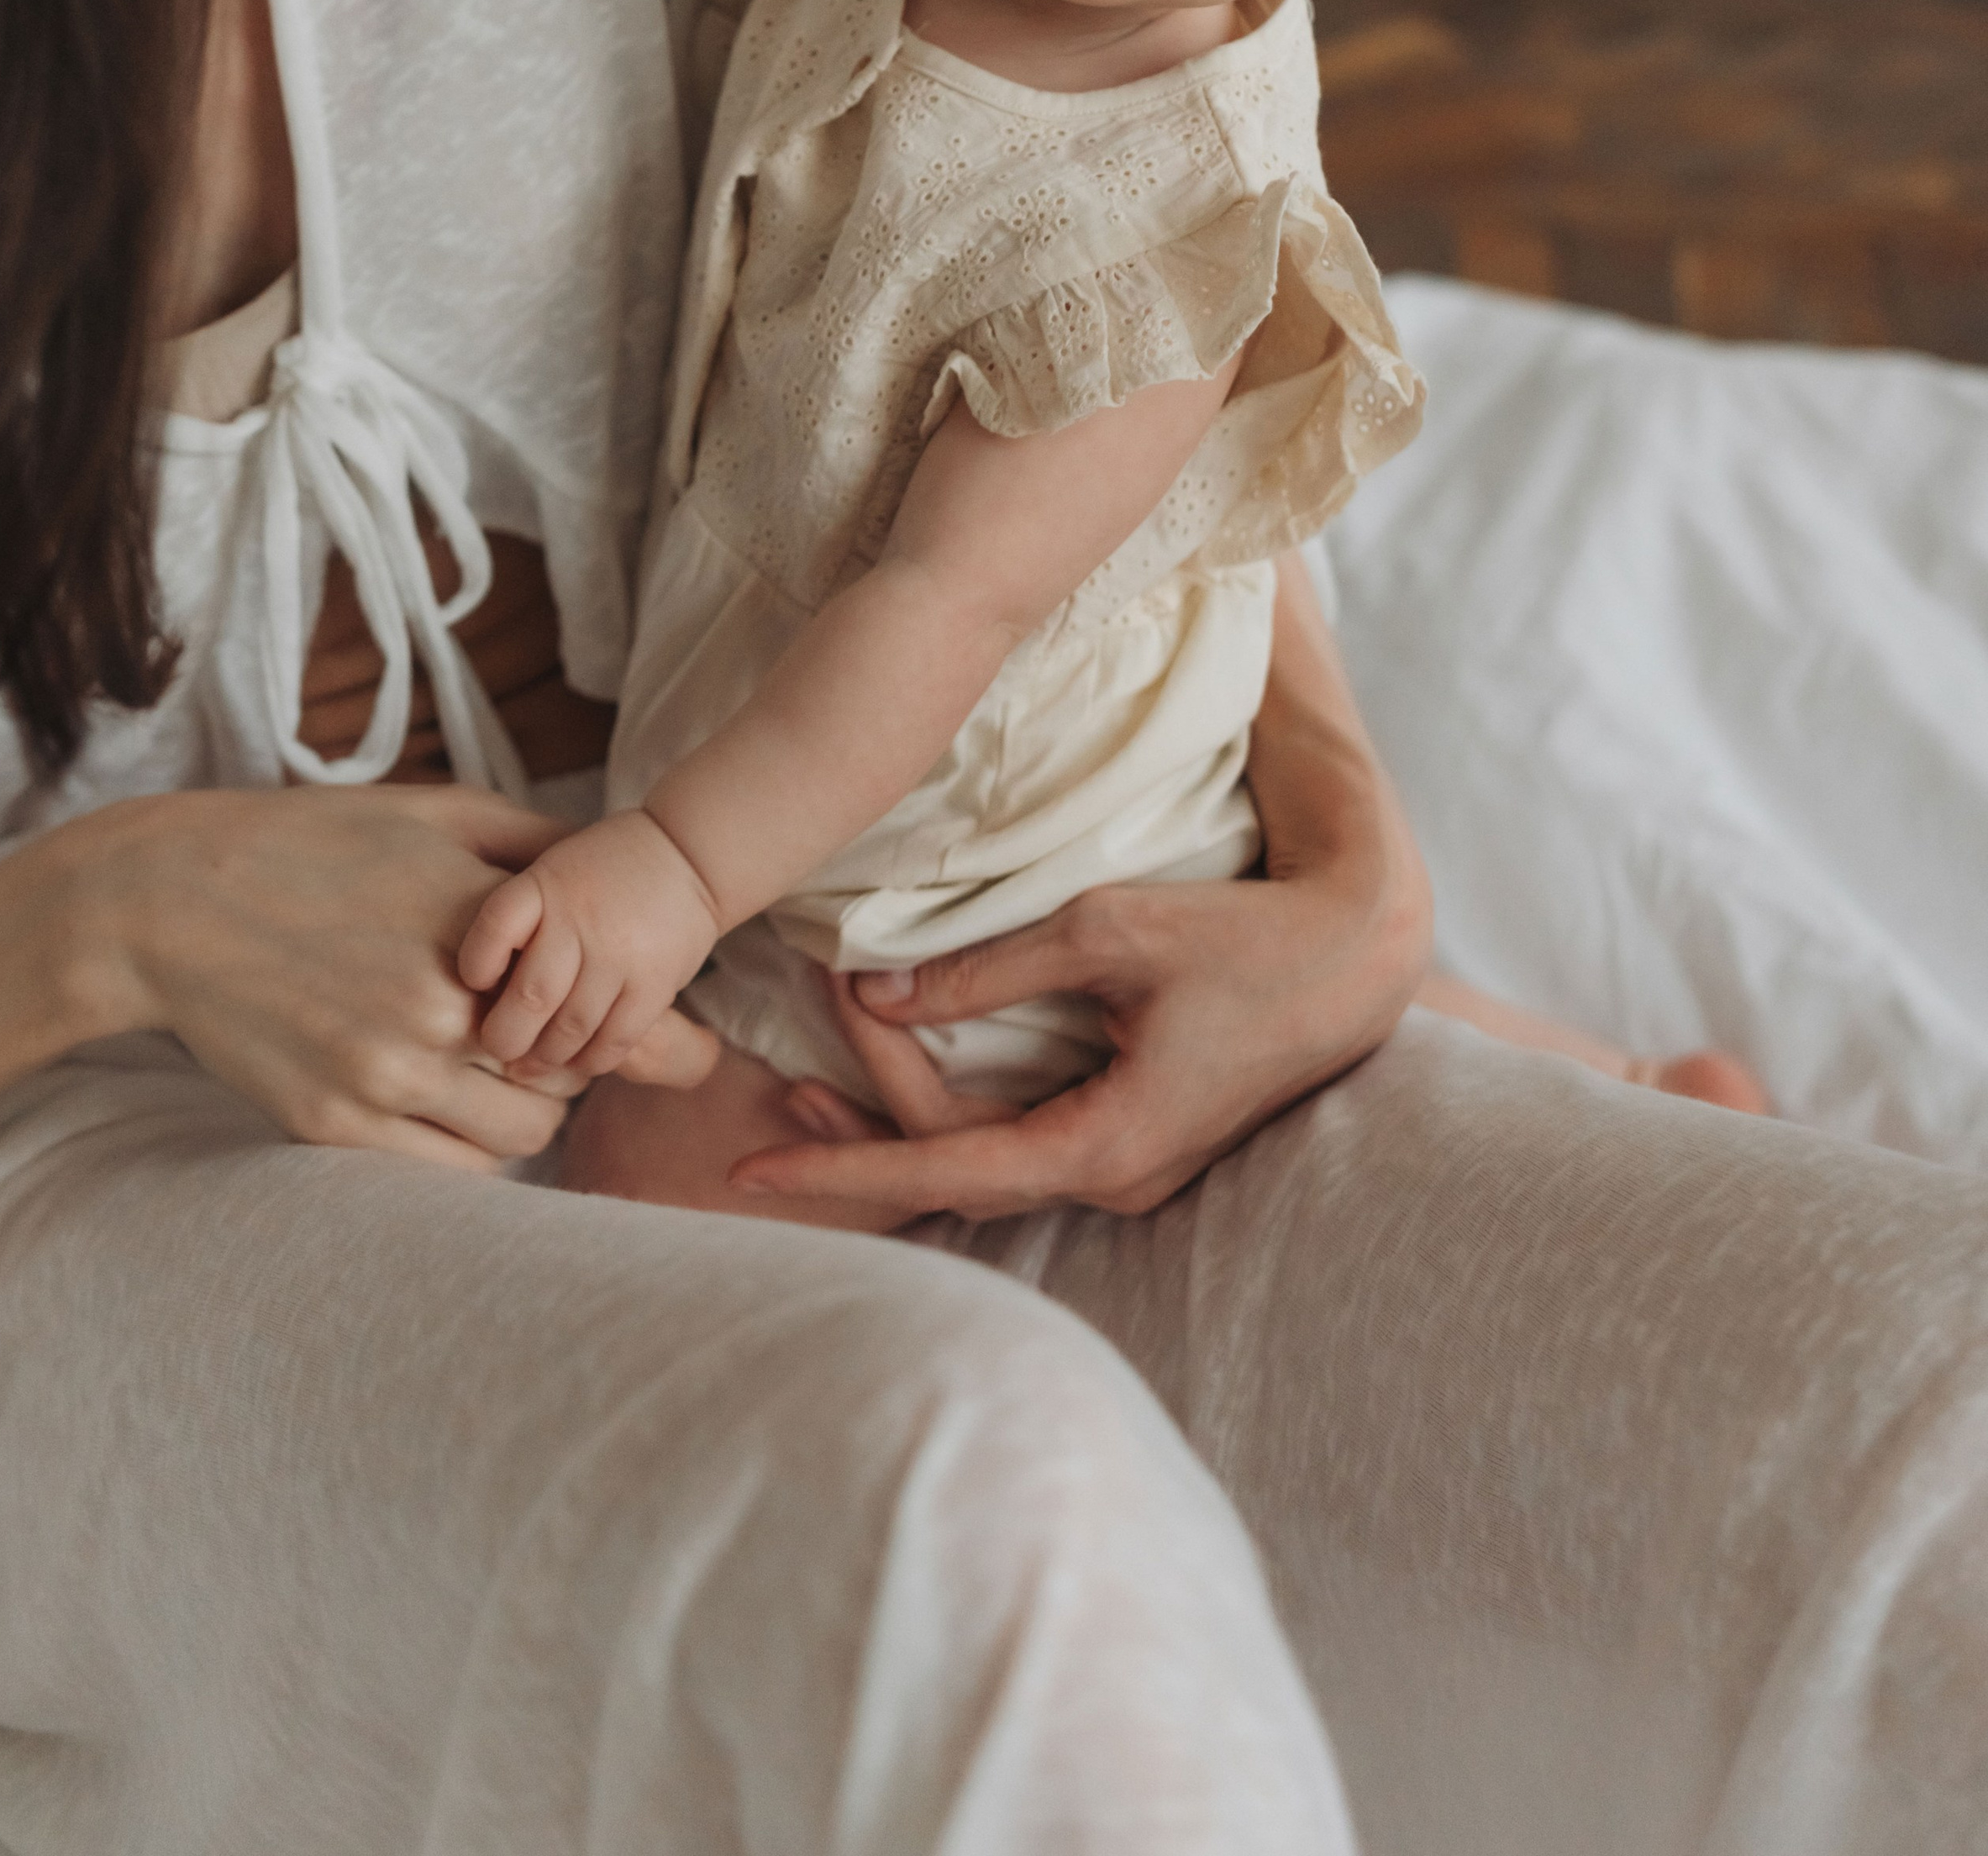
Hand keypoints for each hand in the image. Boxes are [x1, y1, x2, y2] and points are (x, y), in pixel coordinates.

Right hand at [96, 783, 710, 1171]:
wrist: (172, 903)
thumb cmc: (313, 844)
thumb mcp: (436, 814)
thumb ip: (537, 846)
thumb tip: (617, 870)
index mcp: (475, 925)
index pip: (605, 1003)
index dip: (641, 1026)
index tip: (661, 1035)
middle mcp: (437, 1009)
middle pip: (571, 1078)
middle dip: (572, 1062)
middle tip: (544, 1038)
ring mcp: (383, 1076)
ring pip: (521, 1135)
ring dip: (524, 1109)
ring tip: (490, 1068)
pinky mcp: (334, 1125)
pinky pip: (453, 1170)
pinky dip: (468, 1145)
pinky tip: (446, 1101)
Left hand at [458, 809, 720, 1076]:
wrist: (688, 855)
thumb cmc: (604, 869)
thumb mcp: (551, 867)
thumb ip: (519, 916)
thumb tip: (477, 987)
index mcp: (546, 883)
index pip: (494, 928)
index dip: (476, 965)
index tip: (476, 983)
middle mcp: (580, 920)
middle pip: (529, 998)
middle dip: (505, 1037)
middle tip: (498, 1048)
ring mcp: (619, 955)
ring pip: (569, 1030)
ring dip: (545, 1058)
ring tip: (531, 1064)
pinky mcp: (654, 986)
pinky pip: (613, 1042)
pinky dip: (589, 1061)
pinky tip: (576, 1061)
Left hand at [726, 858, 1413, 1222]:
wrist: (1359, 953)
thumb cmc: (1242, 935)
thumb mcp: (1106, 933)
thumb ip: (988, 966)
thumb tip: (877, 988)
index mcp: (1104, 1145)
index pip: (941, 1169)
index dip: (841, 1166)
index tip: (752, 1168)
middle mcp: (1116, 1178)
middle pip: (959, 1174)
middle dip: (862, 1136)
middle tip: (776, 1083)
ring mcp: (1136, 1168)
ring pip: (992, 1165)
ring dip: (907, 1124)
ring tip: (815, 1077)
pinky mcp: (1146, 1138)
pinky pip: (1031, 1144)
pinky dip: (961, 1114)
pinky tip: (915, 1076)